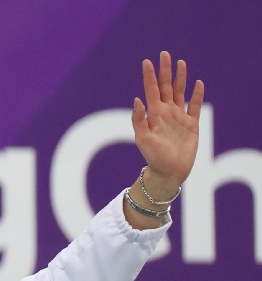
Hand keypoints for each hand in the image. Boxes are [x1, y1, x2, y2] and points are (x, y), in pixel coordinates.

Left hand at [131, 51, 203, 199]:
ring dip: (180, 78)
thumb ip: (139, 120)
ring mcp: (179, 117)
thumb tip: (137, 99)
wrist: (168, 171)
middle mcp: (166, 112)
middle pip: (165, 86)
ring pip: (180, 92)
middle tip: (164, 54)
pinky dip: (197, 95)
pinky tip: (198, 83)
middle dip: (165, 70)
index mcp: (154, 114)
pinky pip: (195, 106)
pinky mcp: (191, 124)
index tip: (147, 61)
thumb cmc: (153, 157)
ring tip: (180, 63)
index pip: (151, 90)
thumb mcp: (143, 138)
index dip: (149, 76)